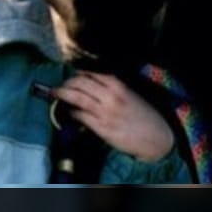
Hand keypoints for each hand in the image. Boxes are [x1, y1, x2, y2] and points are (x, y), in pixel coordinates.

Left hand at [53, 71, 174, 161]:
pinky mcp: (102, 128)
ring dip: (62, 94)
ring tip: (55, 94)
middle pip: (79, 83)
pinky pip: (80, 116)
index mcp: (118, 85)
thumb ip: (110, 86)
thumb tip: (87, 80)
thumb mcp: (130, 94)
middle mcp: (110, 96)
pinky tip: (69, 112)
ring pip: (76, 97)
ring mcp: (105, 112)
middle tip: (59, 86)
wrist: (157, 138)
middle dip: (66, 83)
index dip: (77, 73)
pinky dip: (71, 112)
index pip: (90, 72)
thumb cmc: (143, 115)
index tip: (71, 76)